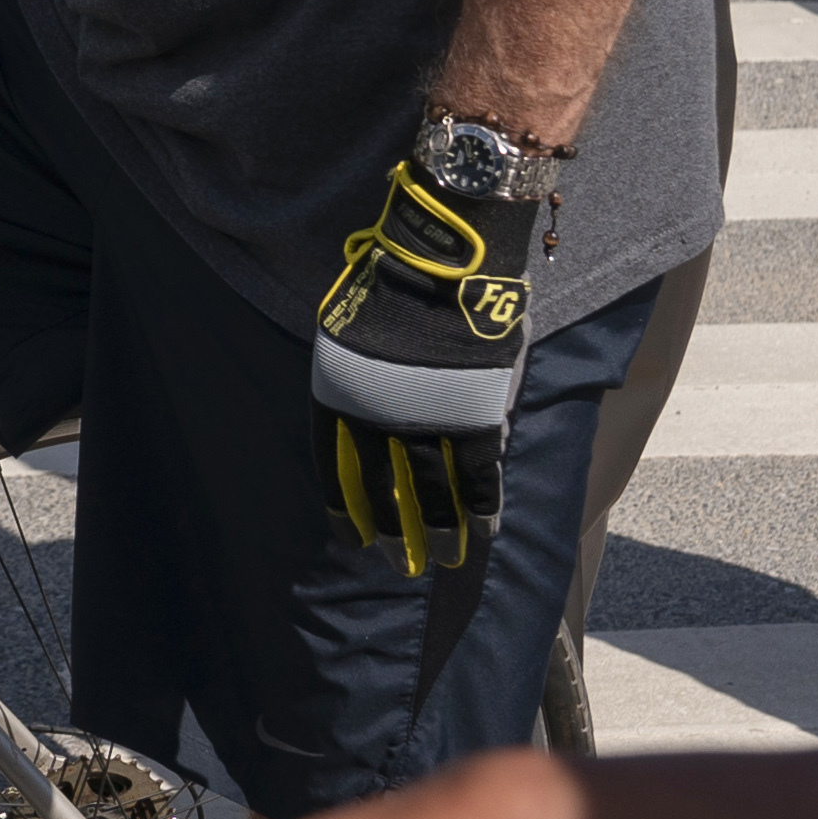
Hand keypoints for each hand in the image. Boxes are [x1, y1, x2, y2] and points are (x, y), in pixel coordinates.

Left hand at [311, 152, 542, 575]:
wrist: (441, 254)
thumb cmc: (392, 281)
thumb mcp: (349, 332)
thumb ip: (355, 379)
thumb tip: (359, 417)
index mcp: (338, 395)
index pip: (333, 469)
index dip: (342, 509)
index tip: (349, 539)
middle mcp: (376, 416)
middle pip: (382, 489)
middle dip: (391, 532)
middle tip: (400, 565)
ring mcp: (427, 417)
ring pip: (432, 492)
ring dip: (439, 531)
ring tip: (444, 560)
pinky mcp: (474, 411)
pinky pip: (479, 473)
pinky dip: (482, 506)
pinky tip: (484, 530)